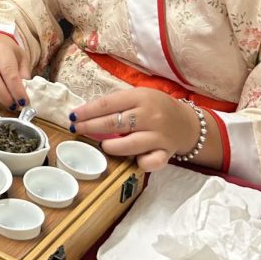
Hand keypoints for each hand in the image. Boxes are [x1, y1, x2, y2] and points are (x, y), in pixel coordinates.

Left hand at [70, 88, 200, 170]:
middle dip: (90, 127)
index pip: (107, 104)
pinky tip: (134, 161)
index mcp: (140, 97)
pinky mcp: (166, 152)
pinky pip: (152, 162)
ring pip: (130, 144)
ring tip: (103, 146)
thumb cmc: (155, 107)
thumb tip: (86, 114)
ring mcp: (159, 135)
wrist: (187, 123)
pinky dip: (141, 163)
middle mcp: (150, 115)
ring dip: (111, 146)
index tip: (72, 116)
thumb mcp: (138, 96)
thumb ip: (118, 104)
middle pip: (114, 123)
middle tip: (76, 129)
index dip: (87, 111)